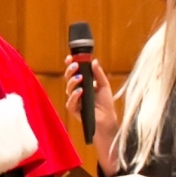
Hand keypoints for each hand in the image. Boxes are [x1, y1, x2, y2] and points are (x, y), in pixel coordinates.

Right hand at [63, 50, 119, 170]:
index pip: (74, 72)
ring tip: (79, 77)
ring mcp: (74, 100)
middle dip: (70, 70)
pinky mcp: (74, 110)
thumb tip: (94, 61)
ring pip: (68, 88)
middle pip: (68, 78)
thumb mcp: (104, 85)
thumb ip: (98, 74)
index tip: (71, 57)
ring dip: (72, 81)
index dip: (71, 64)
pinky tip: (80, 91)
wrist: (107, 120)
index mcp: (83, 84)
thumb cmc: (106, 104)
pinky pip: (70, 102)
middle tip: (75, 65)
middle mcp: (77, 91)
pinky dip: (74, 95)